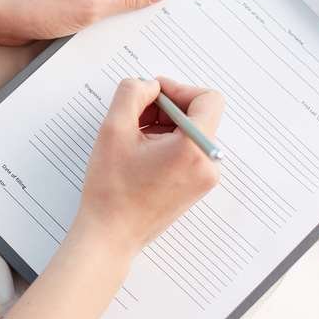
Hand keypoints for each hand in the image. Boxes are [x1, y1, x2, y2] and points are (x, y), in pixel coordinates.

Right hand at [77, 77, 223, 254]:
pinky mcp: (196, 187)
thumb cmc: (111, 190)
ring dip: (164, 126)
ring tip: (134, 138)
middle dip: (167, 108)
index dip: (179, 89)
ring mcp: (204, 178)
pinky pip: (189, 151)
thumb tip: (148, 85)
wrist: (111, 234)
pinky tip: (140, 153)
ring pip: (192, 132)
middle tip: (136, 116)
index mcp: (193, 149)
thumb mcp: (113, 130)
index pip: (208, 99)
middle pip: (199, 115)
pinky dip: (167, 143)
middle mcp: (207, 164)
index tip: (153, 95)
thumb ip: (131, 94)